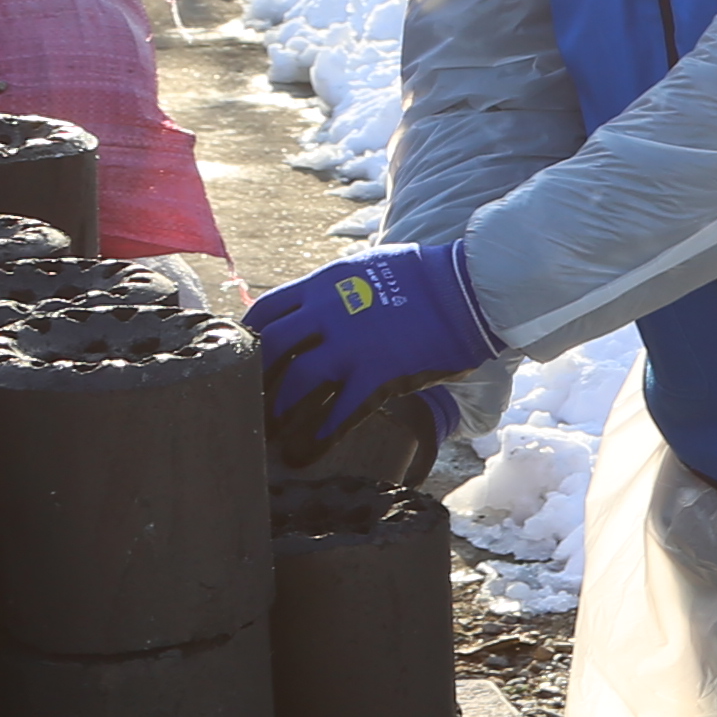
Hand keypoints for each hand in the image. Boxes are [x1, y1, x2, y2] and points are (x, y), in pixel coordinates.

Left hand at [244, 239, 497, 451]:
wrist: (468, 288)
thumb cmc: (425, 276)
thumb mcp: (369, 267)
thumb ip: (338, 288)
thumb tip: (321, 307)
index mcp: (325, 284)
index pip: (267, 310)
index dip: (251, 338)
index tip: (248, 358)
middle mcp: (330, 312)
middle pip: (273, 349)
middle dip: (259, 378)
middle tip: (254, 401)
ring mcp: (352, 345)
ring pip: (298, 383)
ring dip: (283, 410)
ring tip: (277, 432)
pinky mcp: (378, 374)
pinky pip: (340, 411)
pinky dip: (322, 435)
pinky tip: (312, 449)